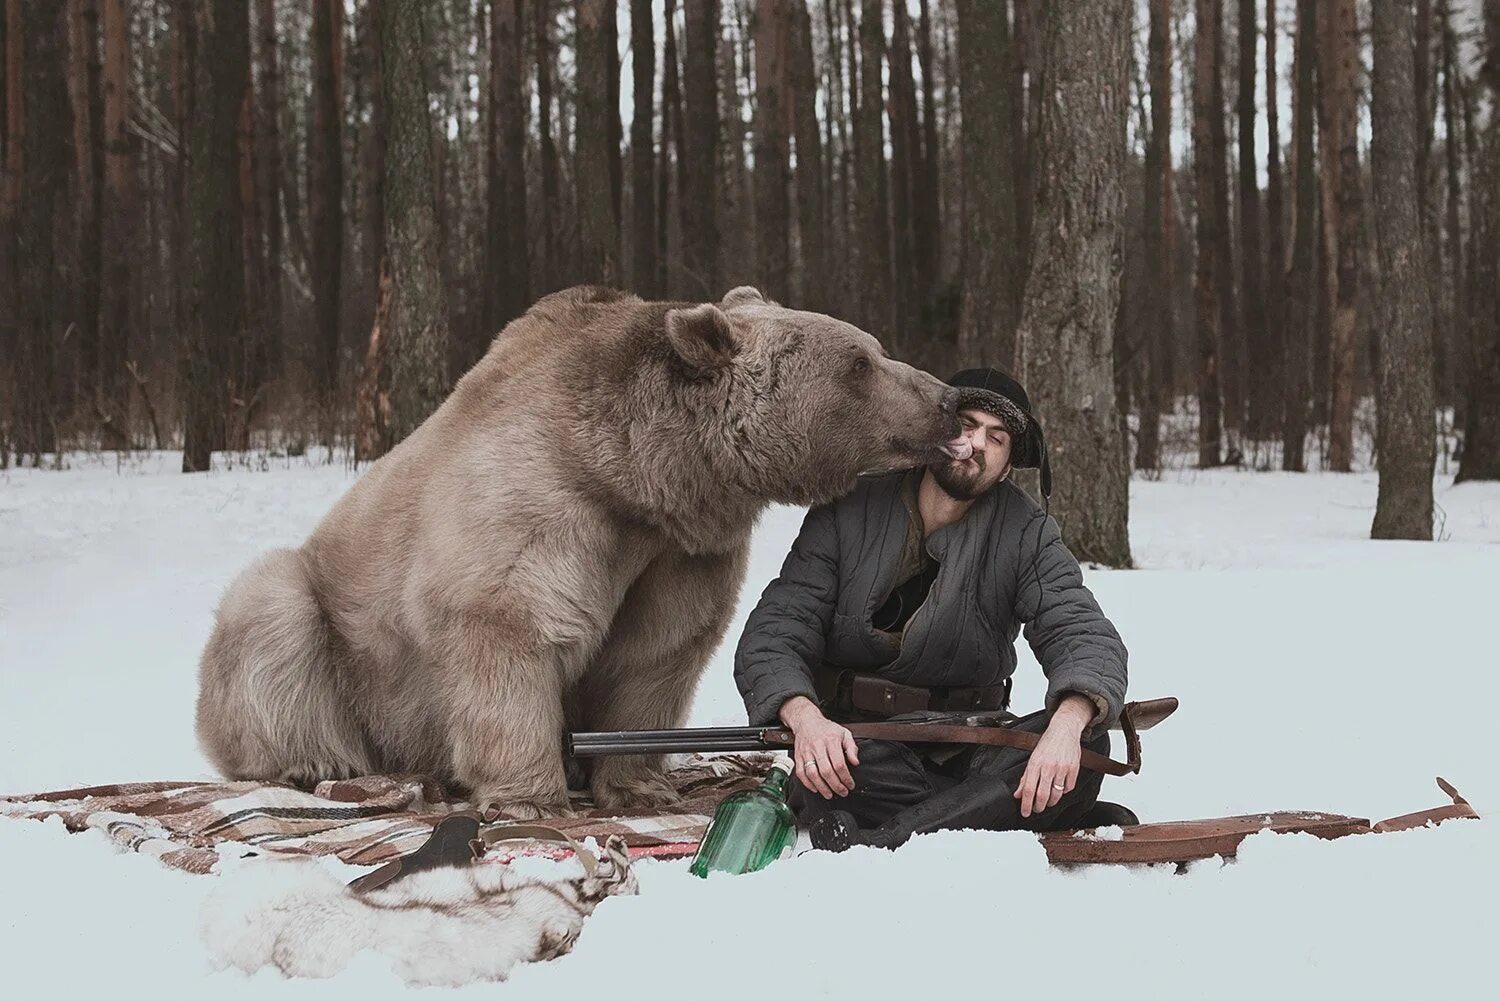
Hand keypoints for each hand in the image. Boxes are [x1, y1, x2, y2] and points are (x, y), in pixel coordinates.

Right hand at [779, 696, 859, 798]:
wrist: (807, 721)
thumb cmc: (826, 729)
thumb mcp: (844, 733)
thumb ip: (852, 748)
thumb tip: (855, 762)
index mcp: (831, 741)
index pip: (839, 764)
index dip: (845, 778)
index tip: (850, 784)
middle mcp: (817, 747)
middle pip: (826, 771)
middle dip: (836, 785)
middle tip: (842, 792)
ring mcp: (806, 752)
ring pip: (812, 774)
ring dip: (822, 787)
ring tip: (829, 794)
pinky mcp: (798, 756)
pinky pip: (801, 773)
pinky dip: (808, 784)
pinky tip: (816, 789)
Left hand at [1014, 699, 1090, 817]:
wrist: (1064, 730)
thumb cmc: (1047, 743)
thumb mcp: (1032, 758)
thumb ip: (1025, 777)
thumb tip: (1018, 794)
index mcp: (1035, 764)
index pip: (1028, 789)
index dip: (1026, 804)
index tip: (1025, 812)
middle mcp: (1048, 767)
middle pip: (1042, 795)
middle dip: (1038, 807)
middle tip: (1036, 810)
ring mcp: (1062, 768)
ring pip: (1056, 794)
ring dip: (1050, 802)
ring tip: (1047, 802)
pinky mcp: (1074, 769)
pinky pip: (1068, 788)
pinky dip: (1063, 792)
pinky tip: (1059, 789)